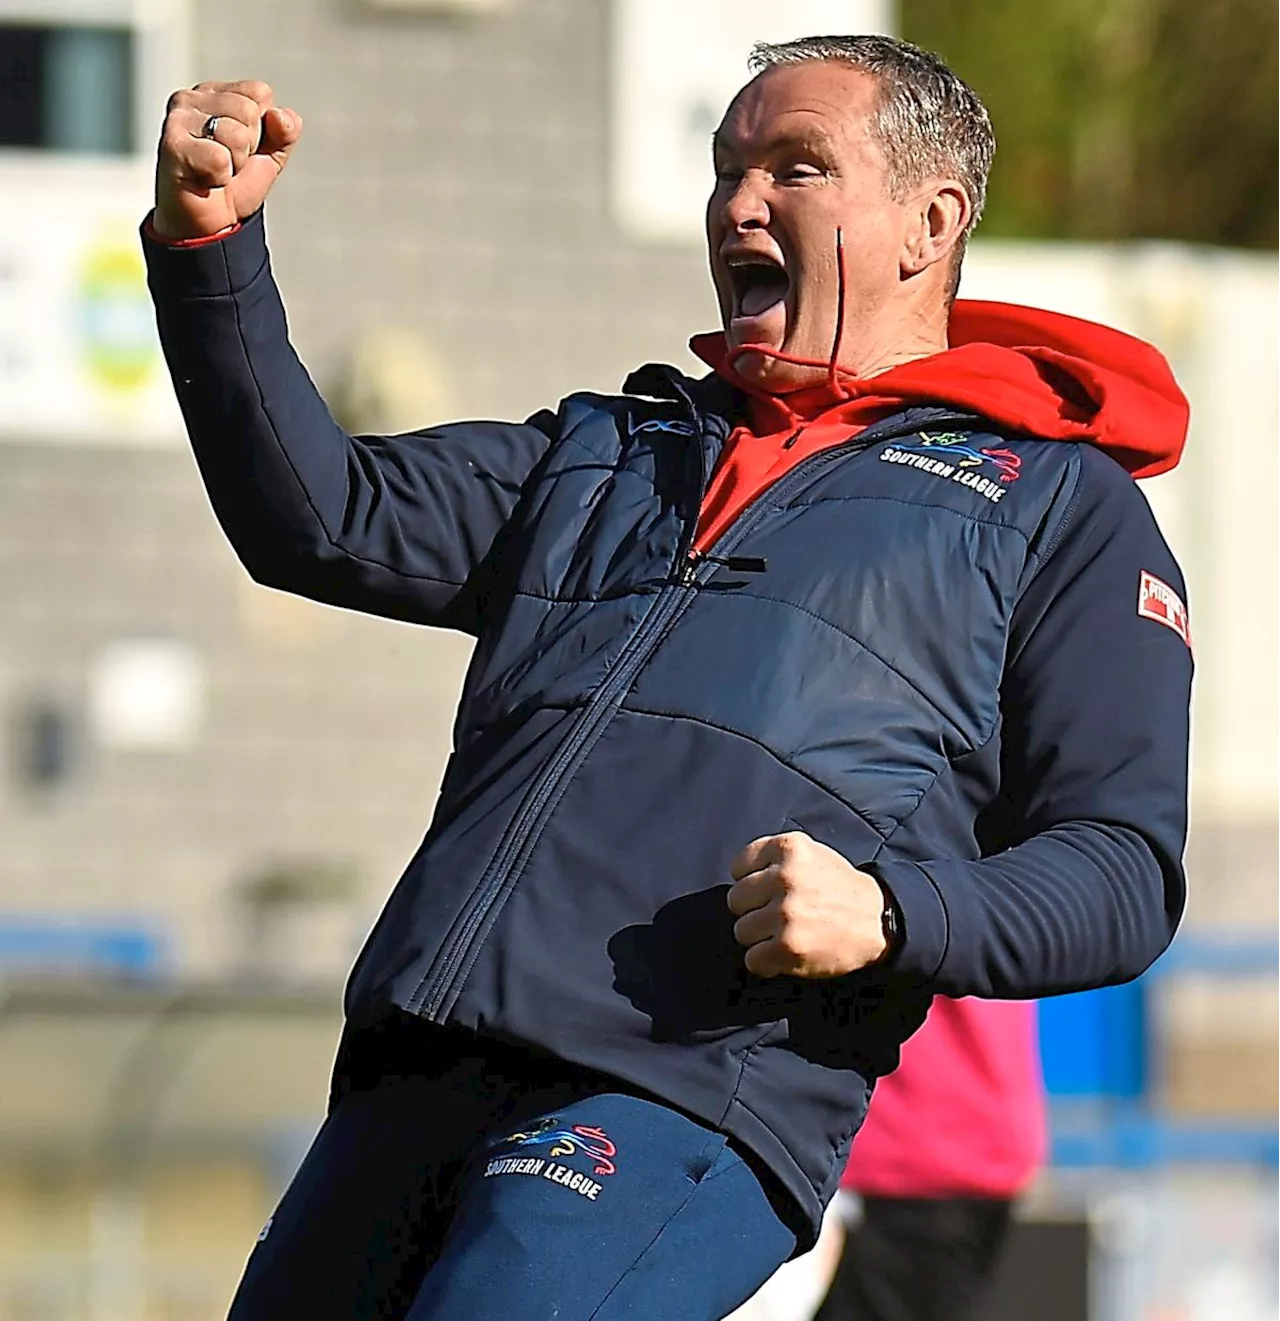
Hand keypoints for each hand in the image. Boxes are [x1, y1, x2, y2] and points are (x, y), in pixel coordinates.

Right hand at [153, 80, 302, 239]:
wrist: (210, 224)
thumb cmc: (234, 184)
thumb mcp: (269, 156)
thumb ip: (284, 132)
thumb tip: (279, 115)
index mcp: (216, 93)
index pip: (260, 93)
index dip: (262, 129)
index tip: (243, 148)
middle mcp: (192, 98)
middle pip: (249, 111)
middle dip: (248, 148)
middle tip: (228, 163)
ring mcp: (178, 118)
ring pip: (236, 134)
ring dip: (234, 163)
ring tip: (216, 171)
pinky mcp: (172, 144)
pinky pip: (220, 157)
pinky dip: (220, 177)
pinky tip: (204, 179)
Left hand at [726, 831, 890, 977]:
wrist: (879, 921)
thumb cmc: (839, 889)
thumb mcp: (810, 854)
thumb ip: (773, 859)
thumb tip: (737, 879)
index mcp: (789, 848)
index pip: (738, 867)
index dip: (751, 883)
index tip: (769, 891)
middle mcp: (785, 877)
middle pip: (735, 900)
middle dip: (754, 911)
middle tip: (780, 916)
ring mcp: (786, 912)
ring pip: (741, 931)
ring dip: (761, 938)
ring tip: (788, 934)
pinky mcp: (788, 946)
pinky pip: (752, 959)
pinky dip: (767, 963)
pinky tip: (787, 953)